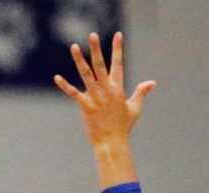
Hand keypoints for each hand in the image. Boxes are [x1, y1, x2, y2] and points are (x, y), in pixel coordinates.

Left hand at [53, 31, 155, 148]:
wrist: (112, 143)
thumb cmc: (123, 127)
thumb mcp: (135, 108)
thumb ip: (141, 93)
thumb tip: (151, 82)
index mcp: (118, 89)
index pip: (118, 64)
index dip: (118, 49)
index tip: (117, 35)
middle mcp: (106, 90)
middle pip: (100, 65)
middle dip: (97, 49)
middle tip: (93, 34)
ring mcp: (96, 97)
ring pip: (86, 74)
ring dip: (80, 60)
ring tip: (74, 46)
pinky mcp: (86, 106)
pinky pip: (74, 93)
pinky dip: (65, 85)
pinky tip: (57, 77)